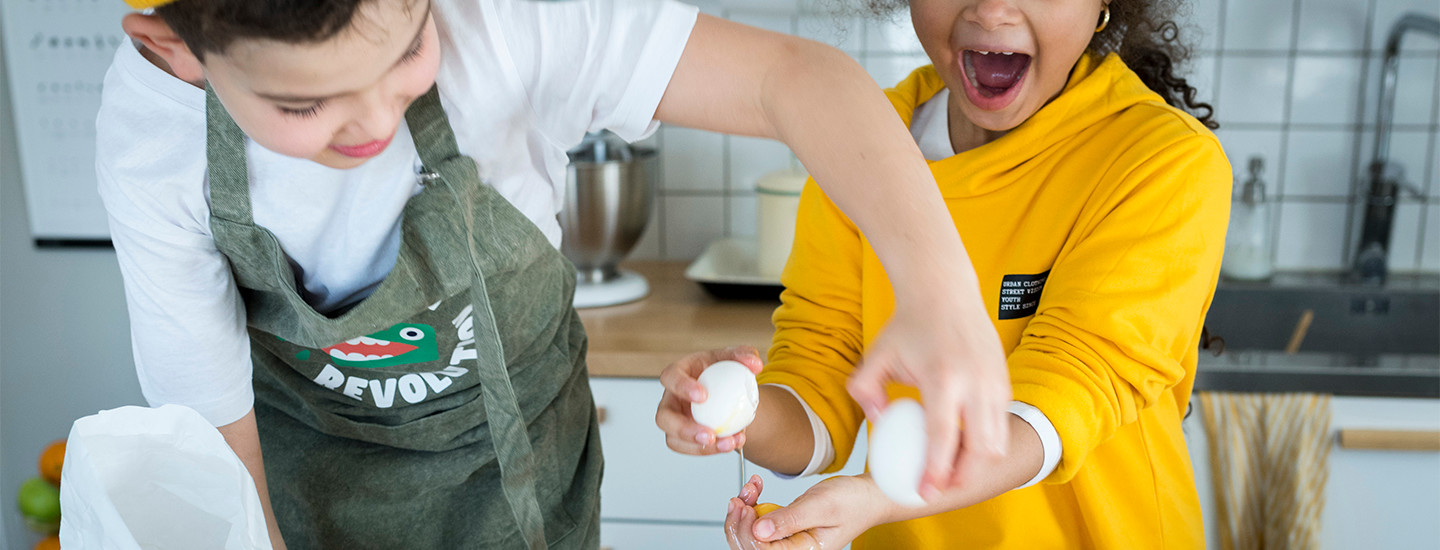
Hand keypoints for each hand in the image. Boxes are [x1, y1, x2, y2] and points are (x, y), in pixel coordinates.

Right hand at [656, 346, 764, 454]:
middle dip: (684, 429)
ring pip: (675, 440)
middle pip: (663, 418)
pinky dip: (713, 450)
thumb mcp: (734, 358)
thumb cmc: (723, 370)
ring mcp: (675, 422)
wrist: (728, 392)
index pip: (669, 378)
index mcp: (678, 374)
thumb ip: (744, 355)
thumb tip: (755, 364)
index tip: (703, 396)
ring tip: (728, 444)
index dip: (681, 387)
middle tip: (710, 434)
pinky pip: (692, 450)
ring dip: (701, 447)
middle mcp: (671, 400)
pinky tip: (733, 443)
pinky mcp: (685, 438)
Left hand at [724, 474, 887, 549]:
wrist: (866, 494)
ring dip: (745, 510)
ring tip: (752, 487)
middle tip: (741, 496)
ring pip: (751, 534)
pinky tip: (757, 489)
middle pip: (750, 546)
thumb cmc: (852, 502)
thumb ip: (790, 520)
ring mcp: (787, 542)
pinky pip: (759, 523)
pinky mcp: (784, 529)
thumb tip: (760, 531)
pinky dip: (752, 504)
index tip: (744, 504)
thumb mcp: (820, 506)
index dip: (746, 530)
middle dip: (740, 521)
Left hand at [846, 295, 1011, 498]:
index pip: (943, 437)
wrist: (944, 292)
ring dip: (976, 462)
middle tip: (940, 488)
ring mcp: (995, 381)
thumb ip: (864, 390)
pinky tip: (963, 445)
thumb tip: (878, 420)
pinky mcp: (1004, 380)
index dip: (935, 471)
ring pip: (997, 440)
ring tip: (951, 470)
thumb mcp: (875, 355)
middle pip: (980, 448)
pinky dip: (986, 441)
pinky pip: (1001, 423)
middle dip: (962, 476)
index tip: (925, 492)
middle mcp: (976, 382)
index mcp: (943, 378)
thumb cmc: (908, 326)